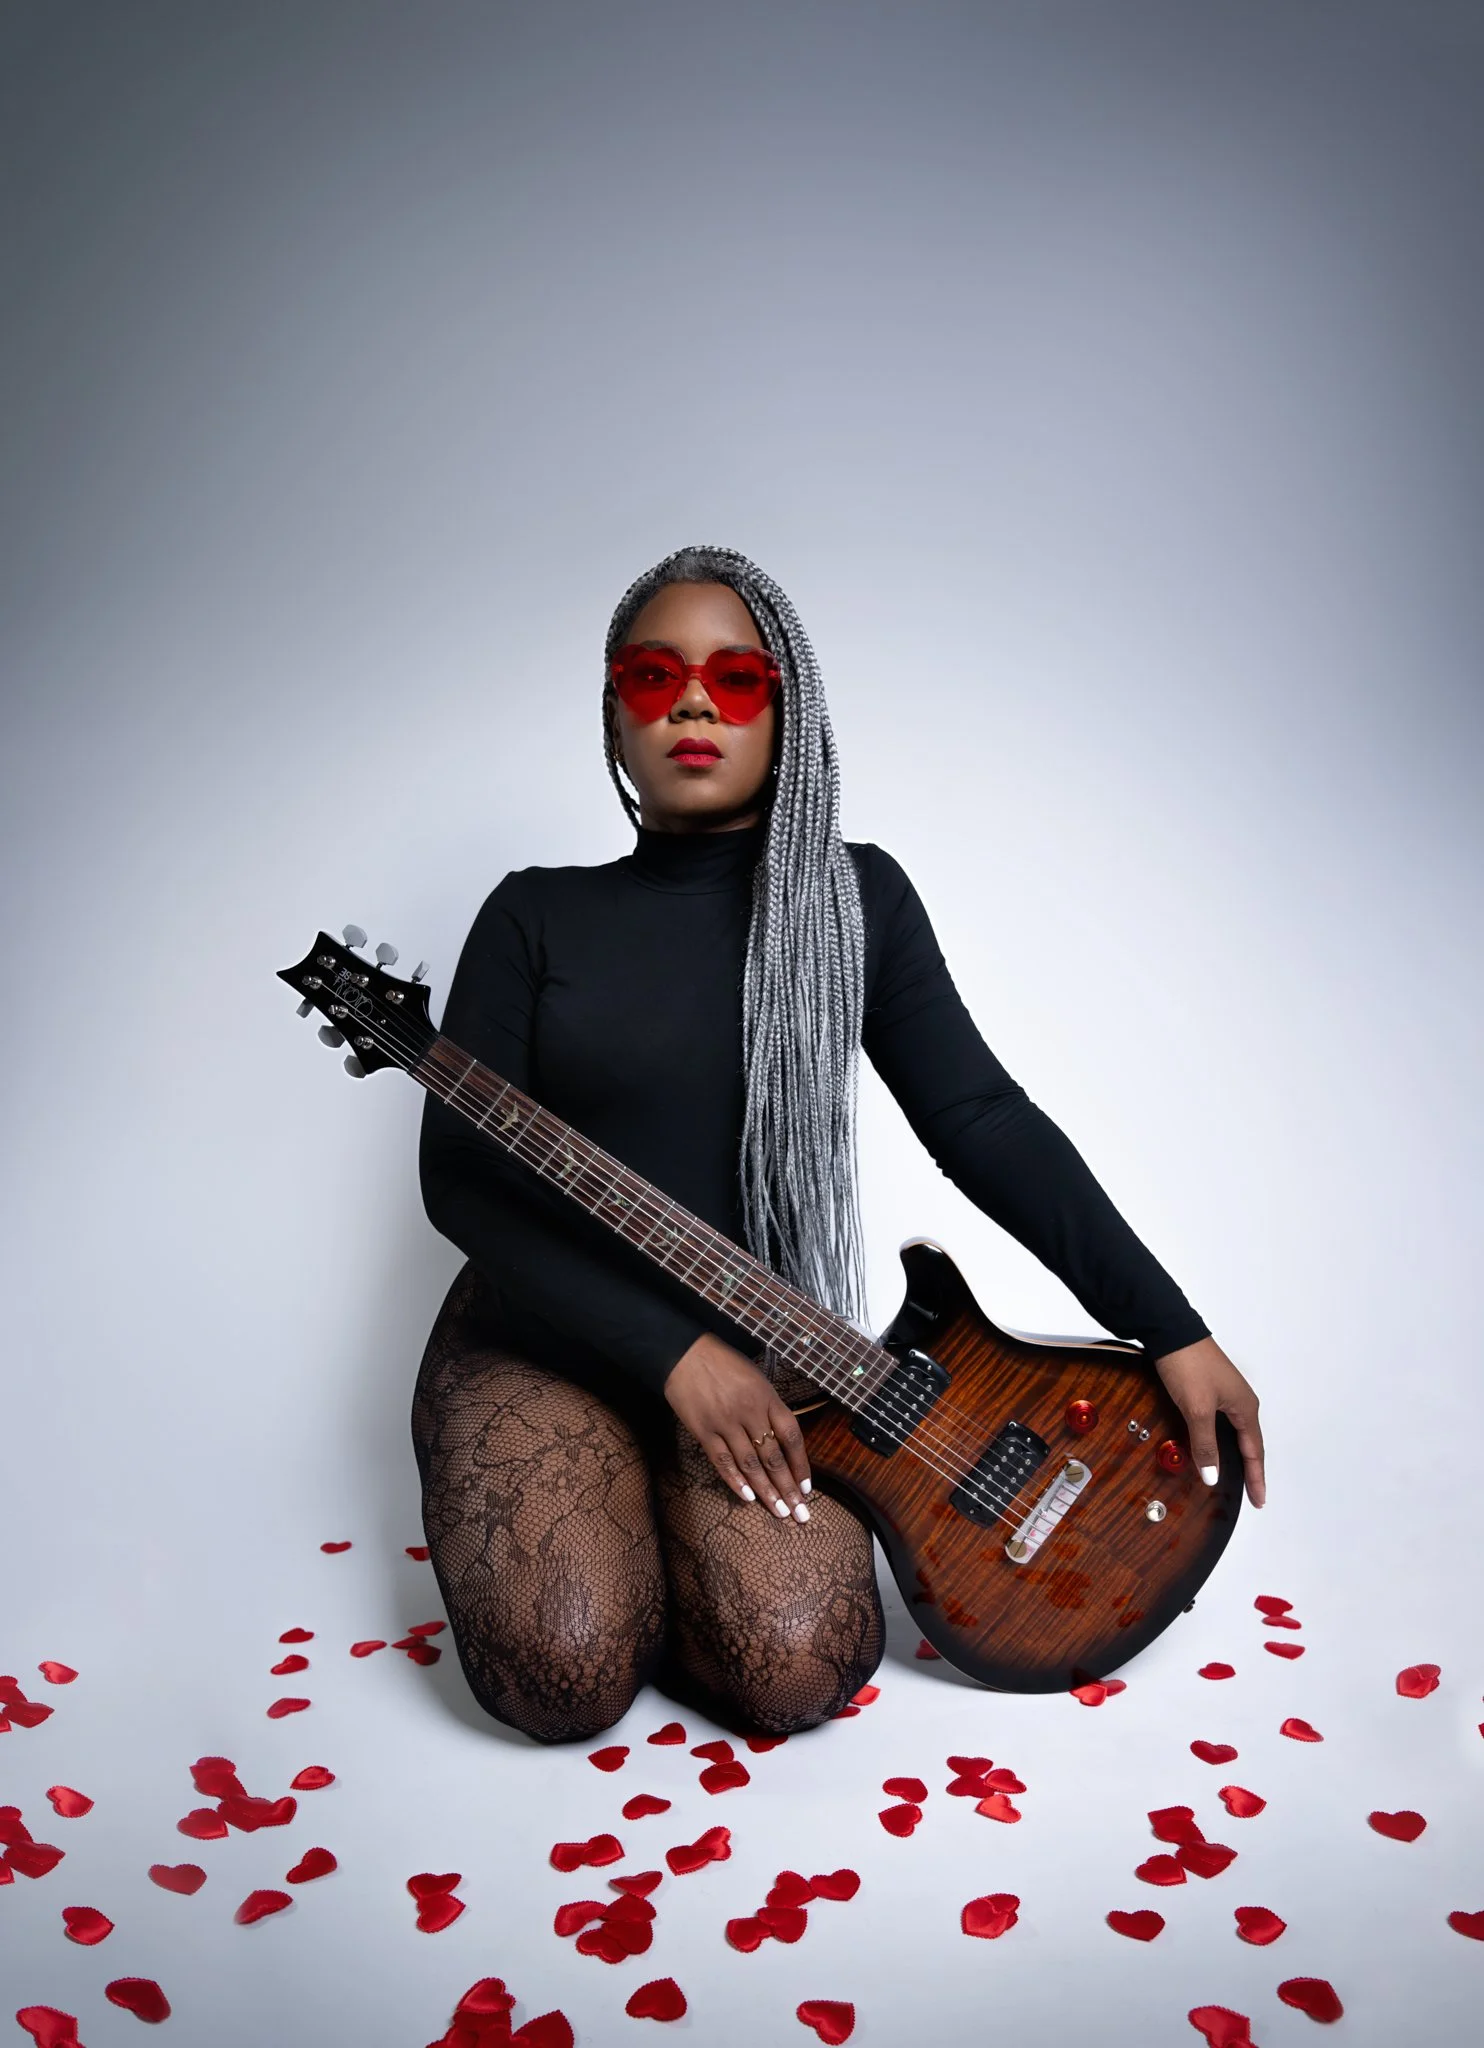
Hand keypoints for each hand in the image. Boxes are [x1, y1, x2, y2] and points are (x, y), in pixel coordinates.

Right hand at [663, 1331, 812, 1521]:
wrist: (684, 1353)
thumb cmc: (724, 1363)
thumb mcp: (756, 1378)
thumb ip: (769, 1407)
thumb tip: (782, 1441)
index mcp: (767, 1397)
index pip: (791, 1437)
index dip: (801, 1465)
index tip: (807, 1488)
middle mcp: (750, 1412)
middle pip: (774, 1457)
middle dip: (788, 1488)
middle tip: (800, 1514)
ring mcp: (726, 1422)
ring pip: (751, 1464)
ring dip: (767, 1491)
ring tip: (780, 1512)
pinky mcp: (703, 1431)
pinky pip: (722, 1461)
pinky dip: (735, 1481)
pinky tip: (748, 1498)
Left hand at [1153, 1335, 1264, 1507]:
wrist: (1169, 1331)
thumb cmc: (1188, 1364)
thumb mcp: (1197, 1409)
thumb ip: (1205, 1444)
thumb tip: (1212, 1476)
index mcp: (1245, 1408)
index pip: (1255, 1452)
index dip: (1256, 1478)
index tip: (1260, 1500)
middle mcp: (1240, 1401)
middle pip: (1249, 1443)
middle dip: (1251, 1469)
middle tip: (1253, 1493)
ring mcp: (1225, 1394)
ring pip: (1234, 1433)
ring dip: (1236, 1455)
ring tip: (1236, 1475)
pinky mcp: (1209, 1389)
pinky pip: (1221, 1422)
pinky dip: (1220, 1440)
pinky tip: (1210, 1445)